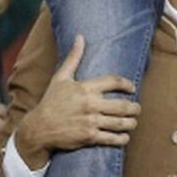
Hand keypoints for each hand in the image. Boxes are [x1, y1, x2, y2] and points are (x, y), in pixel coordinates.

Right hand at [14, 36, 139, 167]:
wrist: (39, 127)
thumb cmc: (51, 101)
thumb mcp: (60, 77)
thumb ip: (73, 58)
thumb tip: (80, 37)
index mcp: (86, 88)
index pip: (114, 81)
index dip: (127, 84)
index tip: (132, 88)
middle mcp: (90, 104)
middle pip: (122, 105)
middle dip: (134, 108)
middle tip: (137, 108)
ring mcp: (90, 121)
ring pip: (119, 123)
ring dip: (131, 123)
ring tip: (133, 122)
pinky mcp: (88, 137)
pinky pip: (111, 138)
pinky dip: (121, 138)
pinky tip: (125, 137)